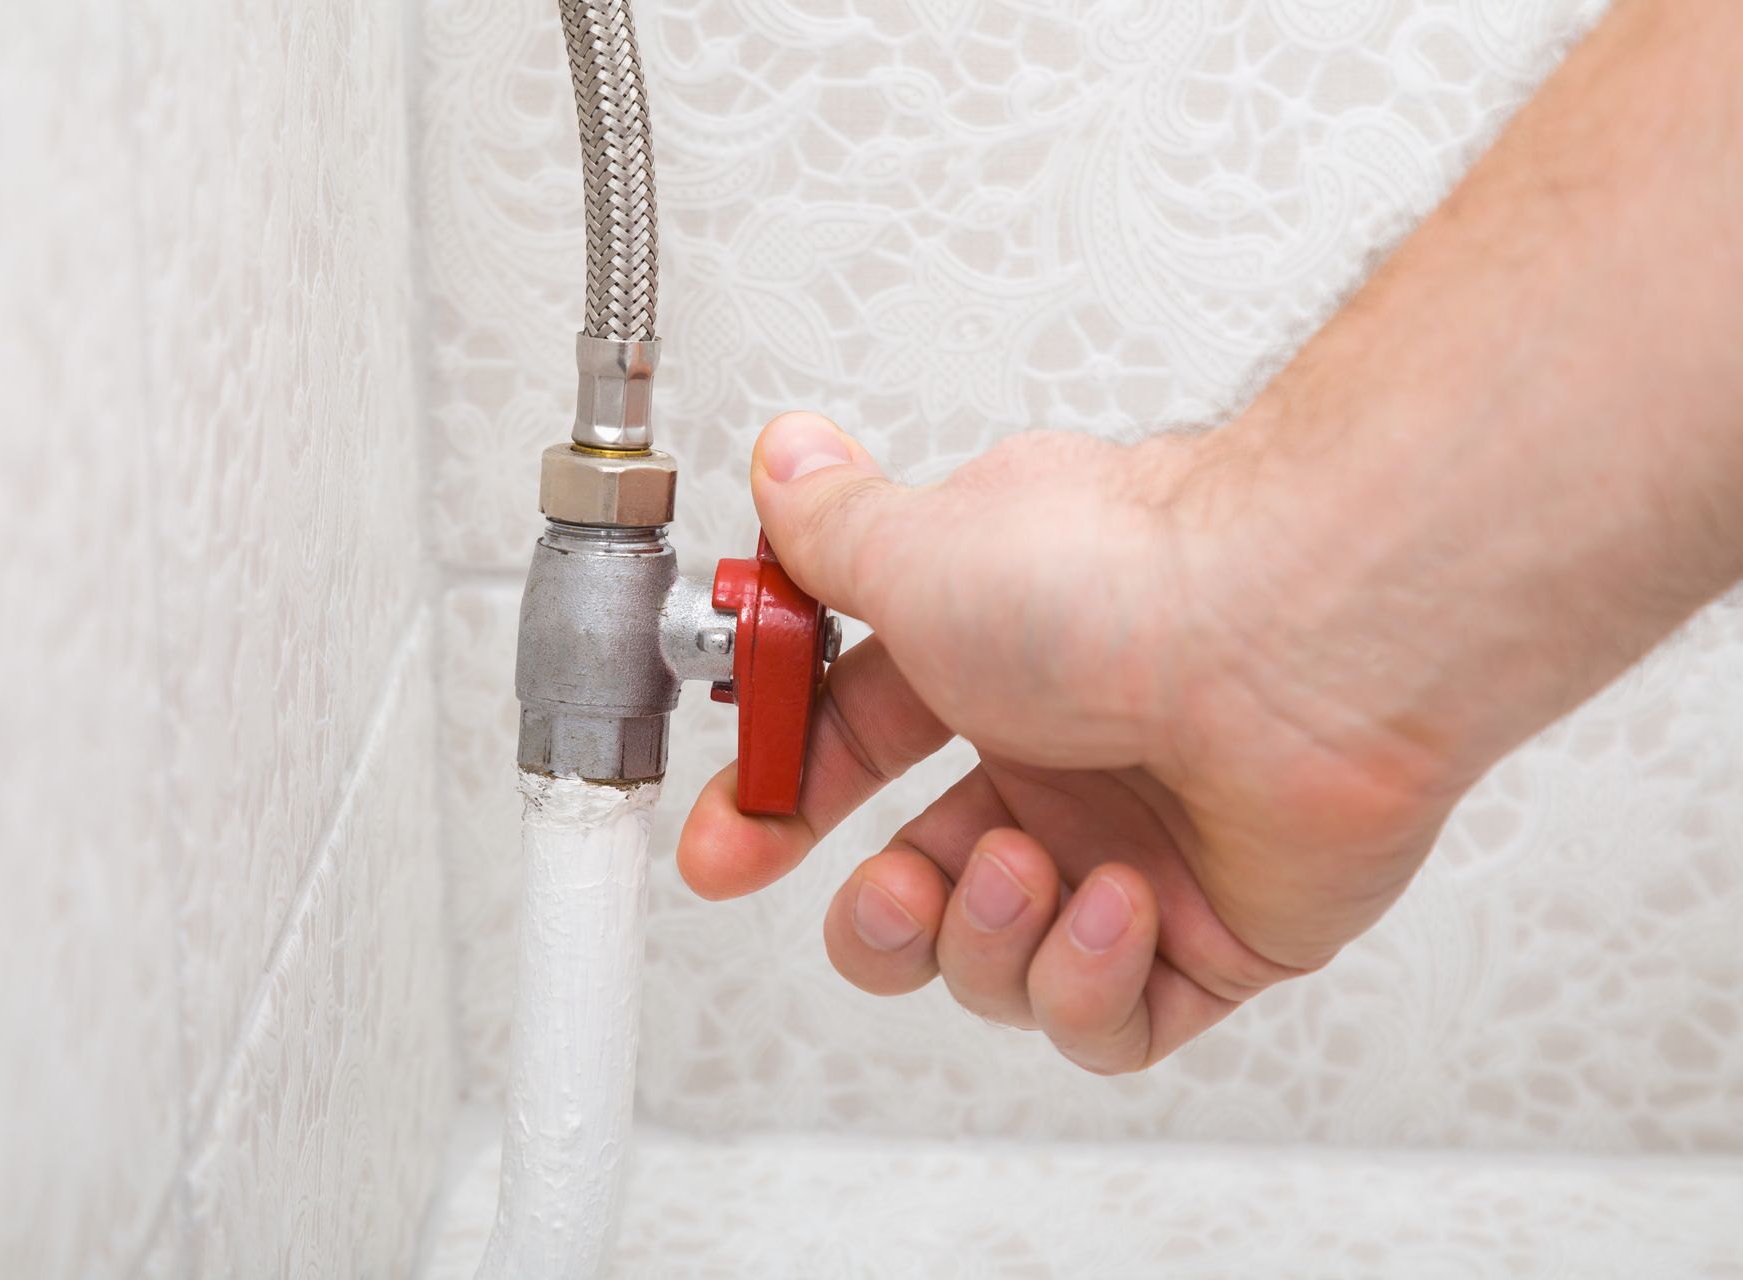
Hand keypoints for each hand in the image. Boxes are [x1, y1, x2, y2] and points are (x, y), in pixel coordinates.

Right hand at [677, 411, 1469, 1073]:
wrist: (1296, 638)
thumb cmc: (1124, 578)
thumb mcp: (920, 548)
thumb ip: (831, 532)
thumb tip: (787, 462)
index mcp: (991, 669)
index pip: (856, 757)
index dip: (777, 811)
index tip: (725, 853)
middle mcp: (1064, 761)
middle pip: (923, 890)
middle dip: (879, 920)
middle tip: (888, 891)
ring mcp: (1139, 850)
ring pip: (1000, 968)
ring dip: (988, 937)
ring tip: (1032, 865)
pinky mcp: (1215, 938)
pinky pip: (1107, 1024)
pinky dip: (1088, 983)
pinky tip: (1118, 906)